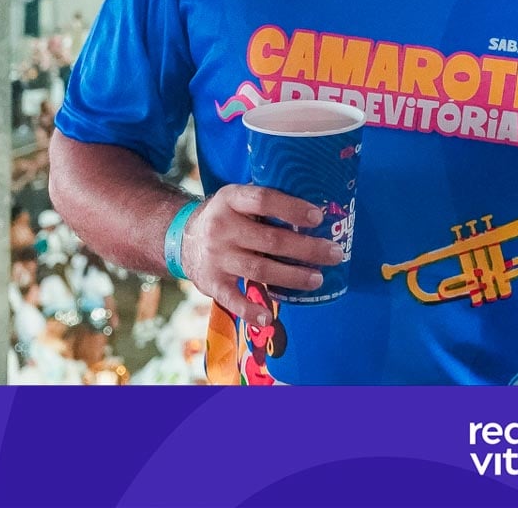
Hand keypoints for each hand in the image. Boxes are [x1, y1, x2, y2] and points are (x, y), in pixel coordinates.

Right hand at [176, 184, 344, 326]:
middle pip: (271, 240)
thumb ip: (265, 203)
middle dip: (307, 249)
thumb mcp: (237, 199)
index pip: (264, 200)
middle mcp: (221, 227)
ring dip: (293, 277)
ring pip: (260, 269)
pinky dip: (250, 311)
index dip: (292, 208)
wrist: (183, 240)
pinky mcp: (211, 282)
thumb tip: (316, 213)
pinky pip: (233, 299)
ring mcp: (216, 257)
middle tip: (334, 254)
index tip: (318, 217)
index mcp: (230, 199)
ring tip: (317, 280)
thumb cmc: (226, 217)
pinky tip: (268, 318)